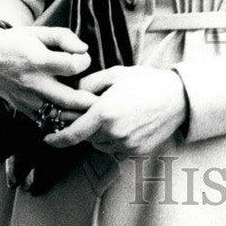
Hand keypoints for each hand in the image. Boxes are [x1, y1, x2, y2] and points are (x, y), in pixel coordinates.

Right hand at [0, 26, 95, 119]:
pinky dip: (63, 120)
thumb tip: (84, 48)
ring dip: (79, 114)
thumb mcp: (38, 32)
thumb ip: (64, 37)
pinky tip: (73, 113)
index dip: (84, 62)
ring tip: (93, 107)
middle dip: (91, 100)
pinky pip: (48, 121)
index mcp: (38, 61)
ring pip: (60, 116)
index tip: (83, 59)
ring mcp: (28, 100)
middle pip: (70, 99)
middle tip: (104, 96)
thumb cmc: (14, 42)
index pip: (72, 67)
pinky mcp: (24, 110)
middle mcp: (34, 84)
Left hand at [44, 66, 187, 157]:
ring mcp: (126, 144)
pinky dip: (116, 140)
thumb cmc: (148, 82)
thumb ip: (89, 84)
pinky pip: (116, 149)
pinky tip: (128, 124)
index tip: (48, 138)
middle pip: (86, 137)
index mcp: (104, 113)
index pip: (72, 134)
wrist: (178, 98)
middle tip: (99, 111)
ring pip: (101, 144)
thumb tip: (73, 93)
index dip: (56, 138)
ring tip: (117, 115)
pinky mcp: (136, 151)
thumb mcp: (116, 74)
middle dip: (86, 126)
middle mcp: (113, 133)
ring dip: (101, 134)